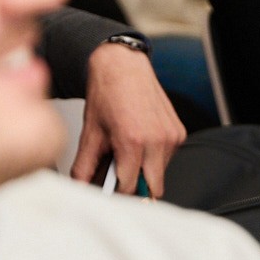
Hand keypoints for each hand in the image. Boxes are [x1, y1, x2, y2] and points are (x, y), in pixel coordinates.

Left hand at [70, 42, 185, 194]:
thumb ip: (84, 166)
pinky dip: (153, 158)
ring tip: (128, 153)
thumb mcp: (90, 132)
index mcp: (133, 141)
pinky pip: (167, 158)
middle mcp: (157, 140)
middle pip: (153, 188)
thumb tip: (80, 187)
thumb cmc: (108, 93)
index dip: (118, 194)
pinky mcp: (178, 132)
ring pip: (160, 174)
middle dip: (136, 189)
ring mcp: (171, 136)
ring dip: (145, 172)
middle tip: (118, 178)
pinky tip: (140, 142)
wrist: (123, 66)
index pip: (131, 188)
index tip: (110, 193)